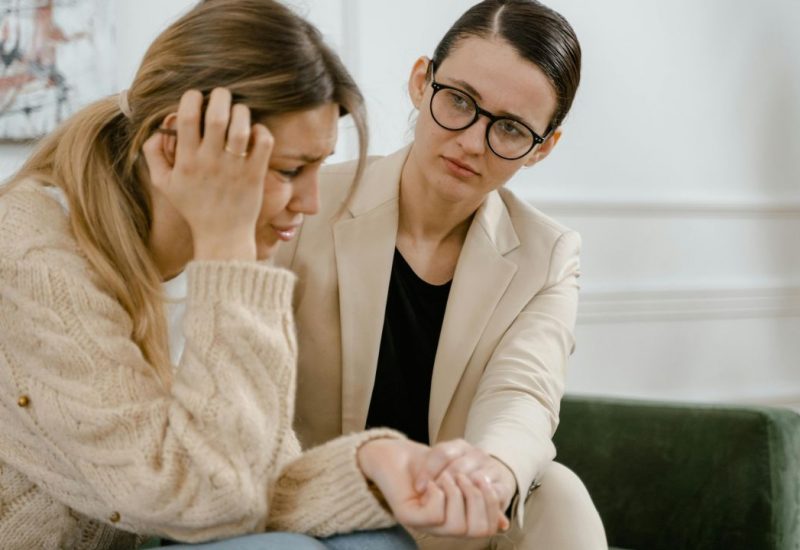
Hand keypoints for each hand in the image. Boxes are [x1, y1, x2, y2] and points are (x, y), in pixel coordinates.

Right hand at [142, 88, 276, 260]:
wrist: (222, 236)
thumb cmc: (193, 207)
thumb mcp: (164, 184)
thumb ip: (153, 155)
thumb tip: (157, 129)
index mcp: (186, 161)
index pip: (187, 118)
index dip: (191, 98)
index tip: (196, 97)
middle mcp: (210, 162)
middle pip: (217, 117)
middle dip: (220, 97)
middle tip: (222, 95)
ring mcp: (235, 168)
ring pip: (241, 127)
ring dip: (241, 112)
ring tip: (239, 112)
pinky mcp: (255, 174)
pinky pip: (262, 143)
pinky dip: (261, 131)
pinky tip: (254, 133)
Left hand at [357, 438, 508, 537]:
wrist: (390, 453)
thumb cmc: (426, 461)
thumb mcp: (460, 471)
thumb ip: (480, 493)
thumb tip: (504, 524)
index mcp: (457, 518)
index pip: (488, 527)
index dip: (493, 504)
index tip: (484, 478)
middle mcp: (442, 527)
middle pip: (479, 530)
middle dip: (477, 497)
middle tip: (463, 475)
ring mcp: (425, 524)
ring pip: (457, 526)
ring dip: (456, 494)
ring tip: (447, 476)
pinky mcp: (408, 517)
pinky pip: (435, 515)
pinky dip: (438, 493)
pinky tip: (430, 482)